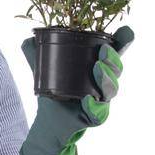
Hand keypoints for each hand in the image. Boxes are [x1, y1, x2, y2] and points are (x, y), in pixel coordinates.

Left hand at [19, 26, 134, 154]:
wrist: (47, 122)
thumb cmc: (52, 93)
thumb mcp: (44, 70)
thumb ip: (37, 54)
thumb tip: (28, 39)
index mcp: (97, 67)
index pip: (114, 52)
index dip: (124, 41)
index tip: (126, 32)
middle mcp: (103, 83)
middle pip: (116, 69)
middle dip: (113, 59)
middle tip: (103, 51)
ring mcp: (101, 101)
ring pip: (112, 90)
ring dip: (107, 78)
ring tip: (97, 68)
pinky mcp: (94, 118)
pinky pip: (99, 113)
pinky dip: (95, 106)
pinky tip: (88, 99)